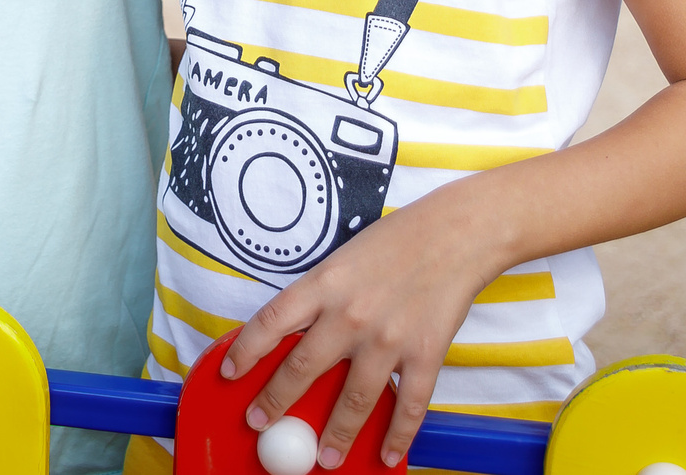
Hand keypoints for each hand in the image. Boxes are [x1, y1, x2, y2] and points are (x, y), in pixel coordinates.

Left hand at [218, 200, 495, 467]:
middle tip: (261, 423)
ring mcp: (388, 338)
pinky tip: (389, 455)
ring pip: (354, 400)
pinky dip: (398, 436)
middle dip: (277, 401)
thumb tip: (291, 334)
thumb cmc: (396, 241)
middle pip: (303, 368)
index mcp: (324, 284)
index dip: (245, 351)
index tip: (231, 374)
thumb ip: (318, 296)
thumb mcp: (341, 259)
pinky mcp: (425, 354)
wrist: (455, 233)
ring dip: (336, 434)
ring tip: (324, 458)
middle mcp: (349, 314)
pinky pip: (408, 406)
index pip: (271, 322)